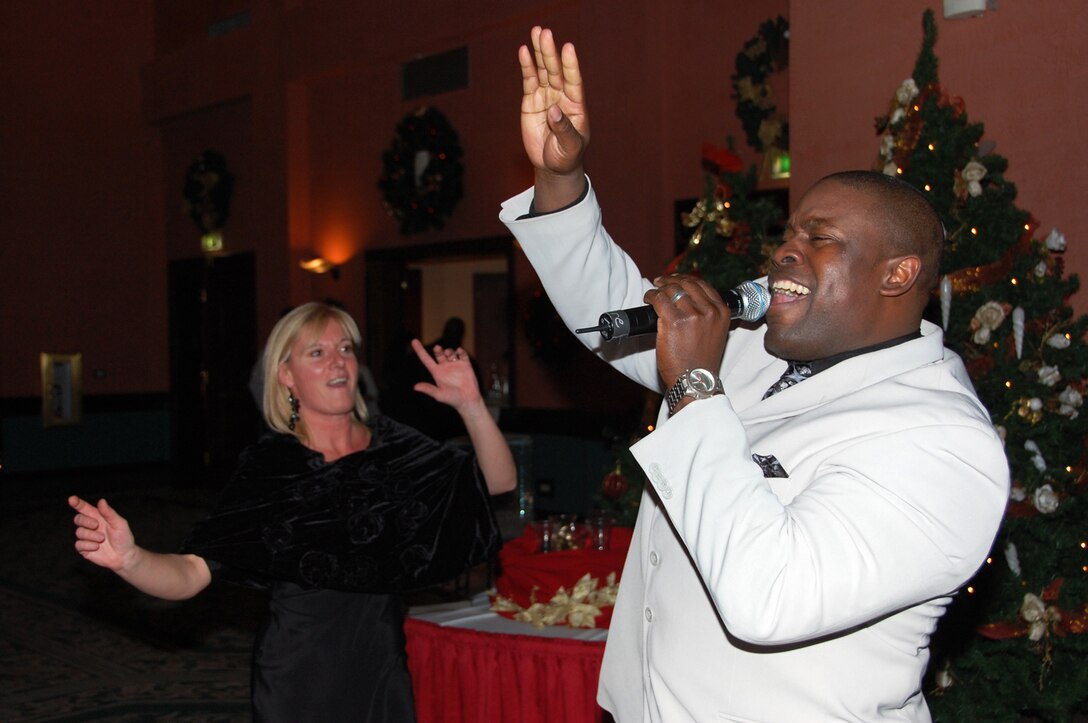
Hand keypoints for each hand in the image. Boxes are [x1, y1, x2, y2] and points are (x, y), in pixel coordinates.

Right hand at [69, 495, 136, 571]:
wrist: (123, 556)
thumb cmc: (123, 538)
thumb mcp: (119, 523)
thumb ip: (109, 513)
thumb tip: (101, 501)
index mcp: (98, 517)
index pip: (84, 508)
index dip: (77, 503)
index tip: (71, 499)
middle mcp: (90, 525)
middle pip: (78, 519)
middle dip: (86, 521)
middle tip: (96, 525)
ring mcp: (86, 537)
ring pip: (79, 532)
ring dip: (91, 535)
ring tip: (102, 539)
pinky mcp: (83, 548)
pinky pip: (79, 544)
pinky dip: (89, 545)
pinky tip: (97, 547)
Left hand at [410, 339, 481, 411]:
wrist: (468, 401)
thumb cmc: (453, 400)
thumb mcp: (439, 395)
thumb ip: (429, 389)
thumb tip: (415, 387)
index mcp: (437, 373)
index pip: (426, 359)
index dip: (419, 350)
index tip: (413, 341)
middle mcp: (445, 367)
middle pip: (439, 354)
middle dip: (438, 349)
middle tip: (437, 348)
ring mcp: (455, 365)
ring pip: (450, 352)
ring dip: (449, 351)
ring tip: (449, 354)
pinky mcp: (465, 365)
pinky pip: (462, 355)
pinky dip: (461, 351)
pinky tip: (459, 351)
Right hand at [518, 26, 589, 209]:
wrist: (553, 166)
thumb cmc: (567, 156)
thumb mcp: (570, 147)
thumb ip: (563, 129)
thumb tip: (553, 111)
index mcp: (576, 105)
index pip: (574, 81)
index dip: (571, 65)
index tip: (568, 48)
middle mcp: (562, 97)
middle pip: (556, 71)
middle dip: (550, 52)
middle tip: (545, 33)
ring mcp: (546, 97)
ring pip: (543, 71)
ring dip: (540, 52)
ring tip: (537, 32)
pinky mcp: (531, 102)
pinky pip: (529, 80)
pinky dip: (527, 66)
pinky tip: (524, 51)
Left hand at [643, 274, 731, 391]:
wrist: (695, 380)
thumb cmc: (702, 361)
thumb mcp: (715, 333)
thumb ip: (708, 315)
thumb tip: (688, 300)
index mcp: (722, 312)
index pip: (703, 285)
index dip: (687, 280)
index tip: (677, 280)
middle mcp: (709, 310)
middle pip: (687, 285)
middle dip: (672, 281)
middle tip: (661, 282)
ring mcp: (692, 315)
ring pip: (672, 290)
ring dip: (660, 288)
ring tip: (654, 291)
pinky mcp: (674, 321)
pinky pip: (659, 300)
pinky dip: (651, 296)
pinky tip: (648, 299)